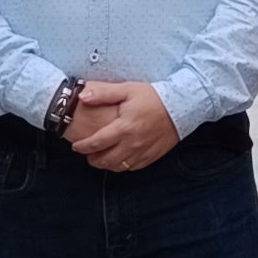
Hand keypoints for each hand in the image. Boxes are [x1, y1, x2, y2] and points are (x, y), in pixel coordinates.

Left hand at [66, 80, 180, 171]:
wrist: (181, 106)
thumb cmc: (154, 97)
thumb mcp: (127, 89)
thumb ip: (104, 93)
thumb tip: (83, 97)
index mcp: (124, 128)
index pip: (96, 143)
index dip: (82, 147)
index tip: (76, 146)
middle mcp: (132, 144)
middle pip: (105, 160)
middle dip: (92, 159)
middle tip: (88, 154)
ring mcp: (143, 152)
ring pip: (118, 167)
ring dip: (106, 165)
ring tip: (101, 157)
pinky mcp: (152, 156)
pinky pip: (132, 167)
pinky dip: (122, 166)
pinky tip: (119, 159)